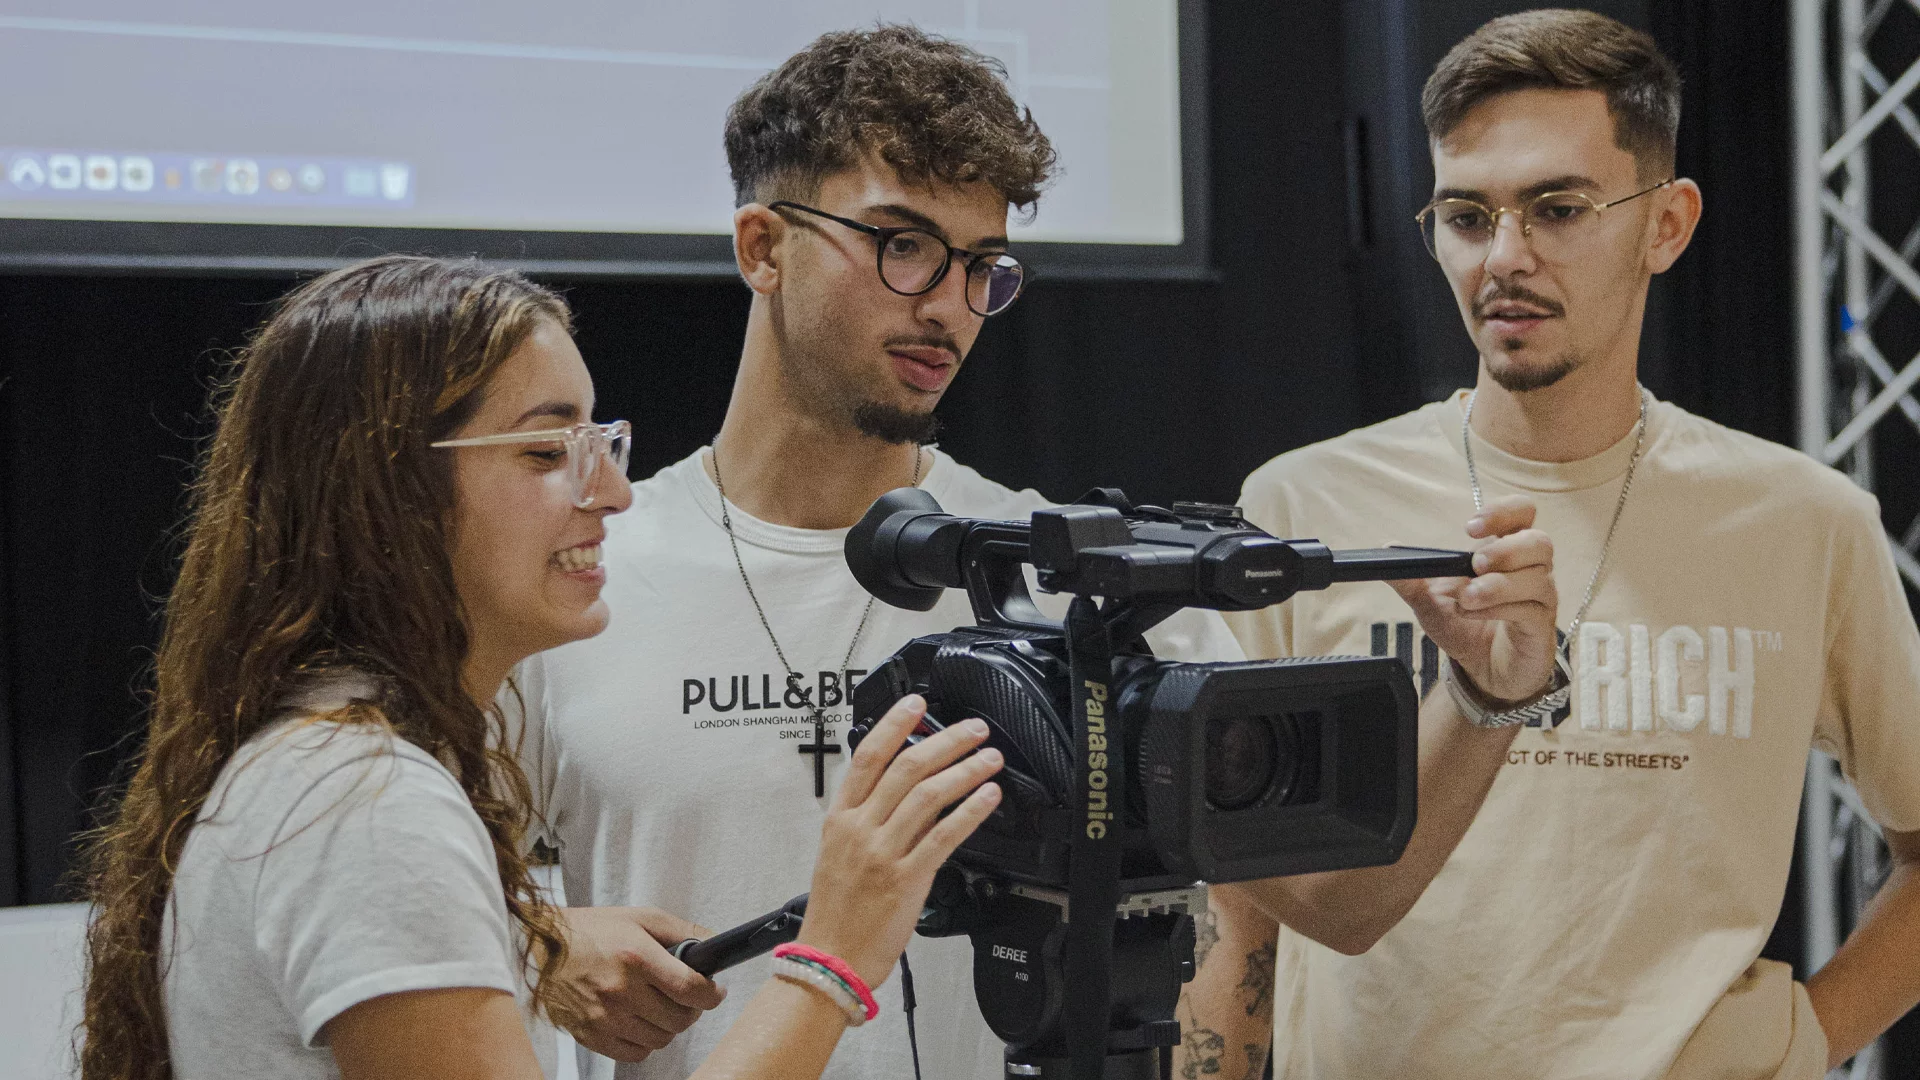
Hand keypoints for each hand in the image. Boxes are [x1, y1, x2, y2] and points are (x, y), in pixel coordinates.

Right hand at [549, 906, 727, 1061]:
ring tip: (661, 1007)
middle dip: (692, 1009)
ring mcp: (604, 1017)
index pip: (690, 988)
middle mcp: (621, 991)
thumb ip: (681, 931)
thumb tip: (713, 946)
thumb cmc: (592, 930)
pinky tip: (641, 1021)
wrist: (540, 948)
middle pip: (680, 1019)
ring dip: (669, 1026)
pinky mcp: (590, 1036)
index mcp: (637, 957)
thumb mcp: (640, 917)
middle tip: (687, 997)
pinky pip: (635, 1053)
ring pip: (661, 1039)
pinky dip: (646, 1041)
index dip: (712, 994)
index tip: (715, 991)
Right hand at [797, 694, 1003, 988]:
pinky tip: (988, 797)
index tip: (918, 703)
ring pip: (928, 796)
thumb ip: (866, 819)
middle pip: (906, 768)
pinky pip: (944, 836)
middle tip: (973, 729)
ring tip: (989, 758)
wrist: (830, 960)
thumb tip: (904, 791)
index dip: (895, 724)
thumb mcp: (837, 854)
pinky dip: (970, 811)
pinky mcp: (906, 879)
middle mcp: (860, 830)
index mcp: (840, 819)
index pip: (868, 757)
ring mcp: (882, 853)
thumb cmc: (836, 911)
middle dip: (945, 741)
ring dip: (965, 770)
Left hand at [1388, 495, 1556, 704]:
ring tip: (1467, 599)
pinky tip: (1475, 613)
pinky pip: (1530, 608)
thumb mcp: (1429, 600)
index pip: (1522, 512)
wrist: (1482, 669)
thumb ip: (1410, 577)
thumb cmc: (1465, 624)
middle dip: (1506, 550)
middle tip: (1475, 564)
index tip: (1470, 528)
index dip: (1502, 512)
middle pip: (1539, 541)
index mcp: (1506, 548)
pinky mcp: (1541, 625)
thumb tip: (1386, 549)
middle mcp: (1530, 567)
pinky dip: (1500, 609)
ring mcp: (1540, 596)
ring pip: (1537, 576)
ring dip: (1498, 584)